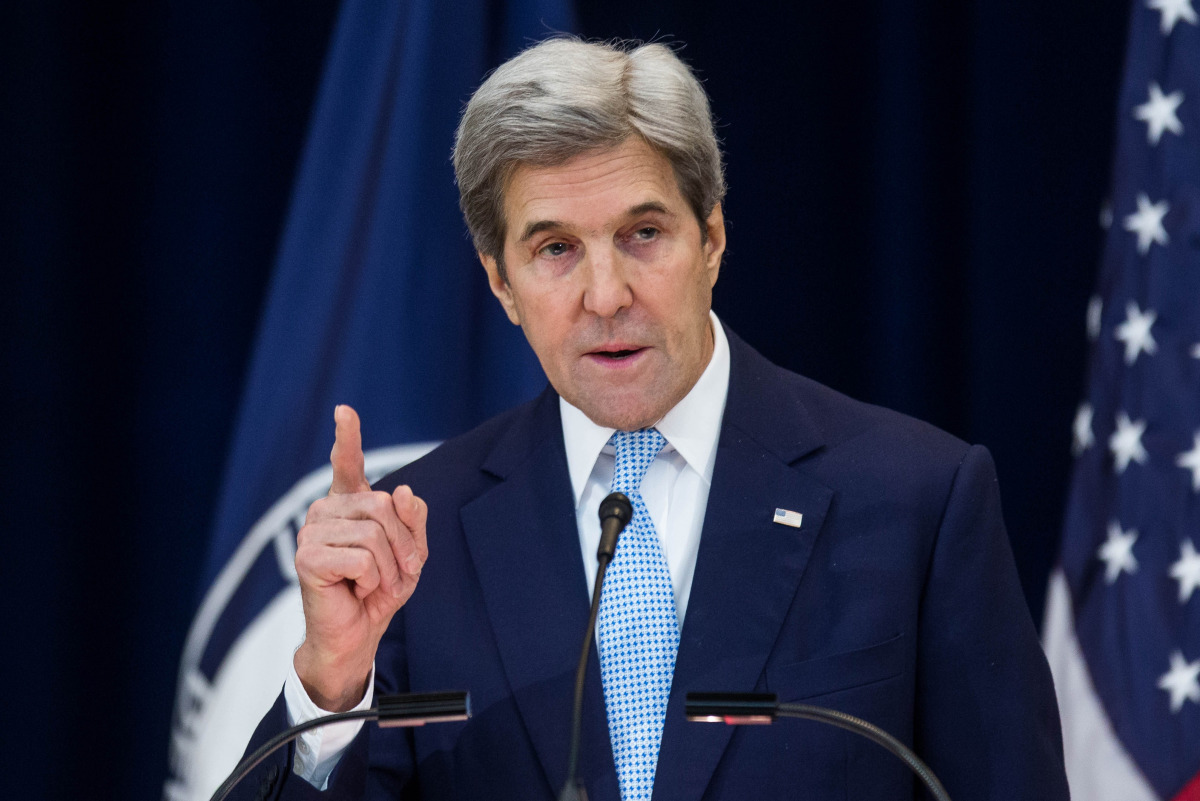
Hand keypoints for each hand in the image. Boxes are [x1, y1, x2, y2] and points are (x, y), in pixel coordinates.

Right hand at [293, 405, 427, 710]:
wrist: (357, 634)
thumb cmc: (380, 590)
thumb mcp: (411, 554)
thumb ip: (413, 521)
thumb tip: (400, 490)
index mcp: (349, 505)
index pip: (347, 463)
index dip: (347, 436)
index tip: (344, 410)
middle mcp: (326, 511)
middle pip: (381, 506)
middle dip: (402, 544)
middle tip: (397, 572)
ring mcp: (312, 532)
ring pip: (374, 534)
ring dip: (389, 567)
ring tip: (374, 584)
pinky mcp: (308, 557)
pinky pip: (363, 558)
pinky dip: (373, 579)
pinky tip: (357, 589)